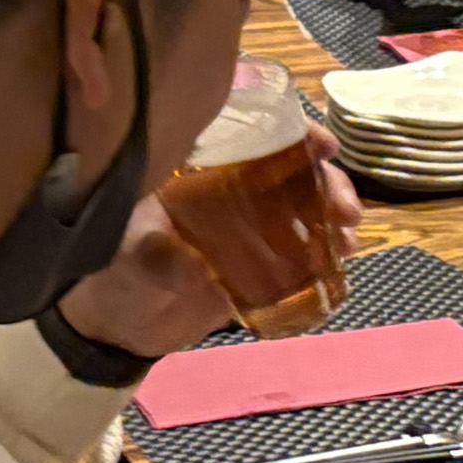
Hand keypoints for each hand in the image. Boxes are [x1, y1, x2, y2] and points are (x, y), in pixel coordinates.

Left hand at [60, 133, 361, 359]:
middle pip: (291, 172)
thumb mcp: (127, 256)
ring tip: (349, 237)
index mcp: (197, 171)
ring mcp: (246, 229)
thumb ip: (155, 257)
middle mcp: (229, 192)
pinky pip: (299, 254)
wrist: (117, 329)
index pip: (251, 135)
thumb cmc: (113, 275)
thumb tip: (194, 265)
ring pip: (303, 210)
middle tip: (346, 208)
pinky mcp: (257, 267)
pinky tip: (341, 263)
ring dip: (333, 216)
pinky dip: (324, 255)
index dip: (292, 132)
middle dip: (328, 182)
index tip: (323, 143)